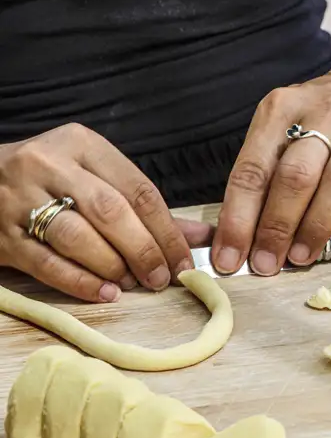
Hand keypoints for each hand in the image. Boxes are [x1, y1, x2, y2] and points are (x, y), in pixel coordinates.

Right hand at [0, 124, 193, 301]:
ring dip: (113, 266)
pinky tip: (105, 293)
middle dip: (143, 250)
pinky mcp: (0, 234)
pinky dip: (81, 282)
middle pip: (111, 211)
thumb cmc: (52, 181)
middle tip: (161, 278)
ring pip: (77, 236)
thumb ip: (148, 208)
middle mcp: (48, 164)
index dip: (168, 230)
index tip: (184, 261)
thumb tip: (203, 236)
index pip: (138, 189)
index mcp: (81, 144)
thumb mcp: (97, 177)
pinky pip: (47, 263)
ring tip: (131, 284)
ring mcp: (18, 198)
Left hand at [211, 74, 330, 275]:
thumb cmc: (316, 124)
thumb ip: (260, 176)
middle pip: (296, 174)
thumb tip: (237, 242)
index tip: (229, 258)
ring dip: (317, 226)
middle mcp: (326, 113)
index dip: (238, 219)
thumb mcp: (280, 130)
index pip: (253, 168)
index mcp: (282, 108)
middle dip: (276, 226)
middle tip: (265, 264)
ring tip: (302, 258)